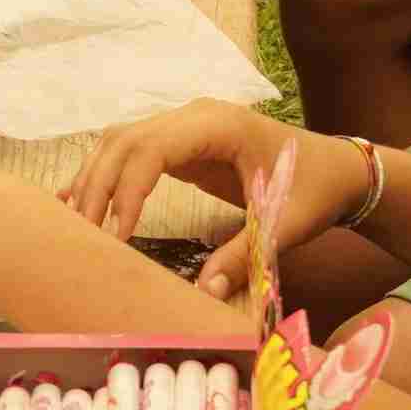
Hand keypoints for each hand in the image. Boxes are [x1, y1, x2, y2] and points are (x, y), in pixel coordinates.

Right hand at [68, 105, 349, 298]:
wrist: (337, 166)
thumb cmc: (315, 189)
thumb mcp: (285, 223)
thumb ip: (244, 254)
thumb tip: (204, 294)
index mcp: (219, 124)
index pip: (153, 149)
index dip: (128, 190)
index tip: (117, 235)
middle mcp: (194, 115)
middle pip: (125, 141)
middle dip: (97, 187)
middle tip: (82, 236)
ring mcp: (185, 124)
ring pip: (119, 141)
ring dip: (94, 179)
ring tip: (73, 223)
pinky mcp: (181, 141)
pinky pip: (131, 150)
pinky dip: (104, 173)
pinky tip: (78, 200)